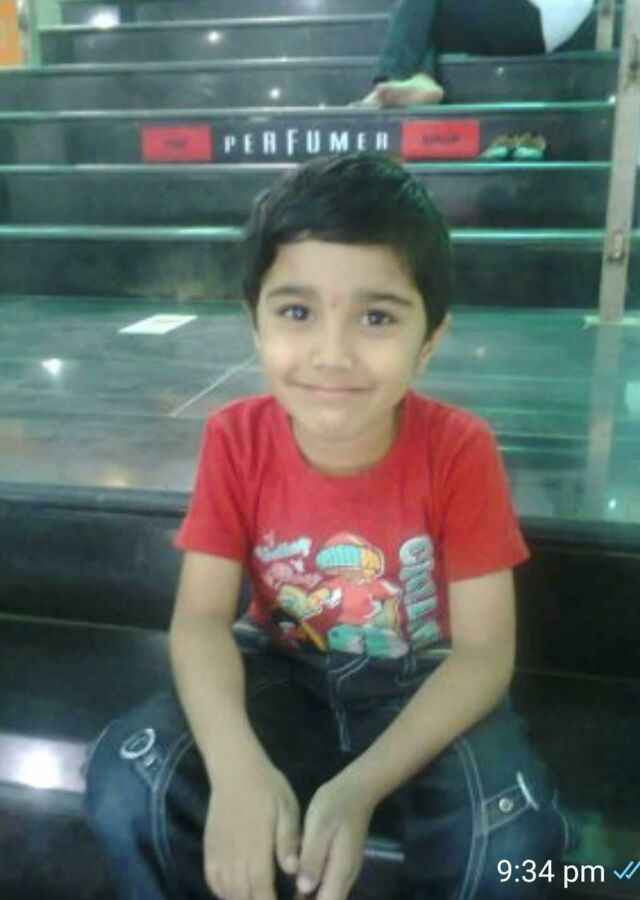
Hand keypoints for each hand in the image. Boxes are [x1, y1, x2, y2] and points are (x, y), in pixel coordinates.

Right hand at [204, 757, 300, 899]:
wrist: (235, 769)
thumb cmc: (267, 787)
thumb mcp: (287, 807)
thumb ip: (288, 839)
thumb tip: (292, 870)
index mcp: (256, 844)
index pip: (261, 888)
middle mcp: (234, 853)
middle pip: (243, 894)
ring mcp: (219, 852)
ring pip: (227, 891)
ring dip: (241, 899)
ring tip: (256, 897)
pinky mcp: (209, 848)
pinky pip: (213, 880)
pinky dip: (223, 892)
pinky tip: (235, 892)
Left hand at [295, 774, 375, 899]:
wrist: (356, 789)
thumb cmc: (336, 805)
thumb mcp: (320, 826)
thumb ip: (313, 857)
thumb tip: (303, 888)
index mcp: (340, 870)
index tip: (287, 899)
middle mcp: (344, 876)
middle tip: (281, 895)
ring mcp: (343, 870)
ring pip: (326, 895)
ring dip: (307, 897)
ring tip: (283, 889)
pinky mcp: (338, 863)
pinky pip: (325, 884)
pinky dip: (310, 887)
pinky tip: (293, 878)